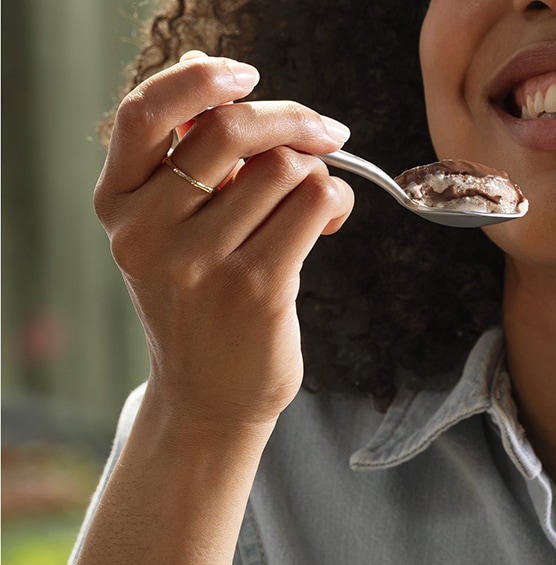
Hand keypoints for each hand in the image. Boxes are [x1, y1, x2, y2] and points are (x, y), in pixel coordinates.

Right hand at [94, 51, 354, 437]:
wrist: (210, 396)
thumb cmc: (199, 303)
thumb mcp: (168, 234)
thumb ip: (186, 166)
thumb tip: (223, 85)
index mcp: (118, 204)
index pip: (146, 112)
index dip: (201, 79)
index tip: (246, 75)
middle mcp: (150, 230)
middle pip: (230, 130)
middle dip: (291, 119)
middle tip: (325, 133)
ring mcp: (202, 262)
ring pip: (283, 168)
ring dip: (317, 173)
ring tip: (317, 203)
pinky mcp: (257, 289)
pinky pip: (313, 205)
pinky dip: (335, 201)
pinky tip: (331, 222)